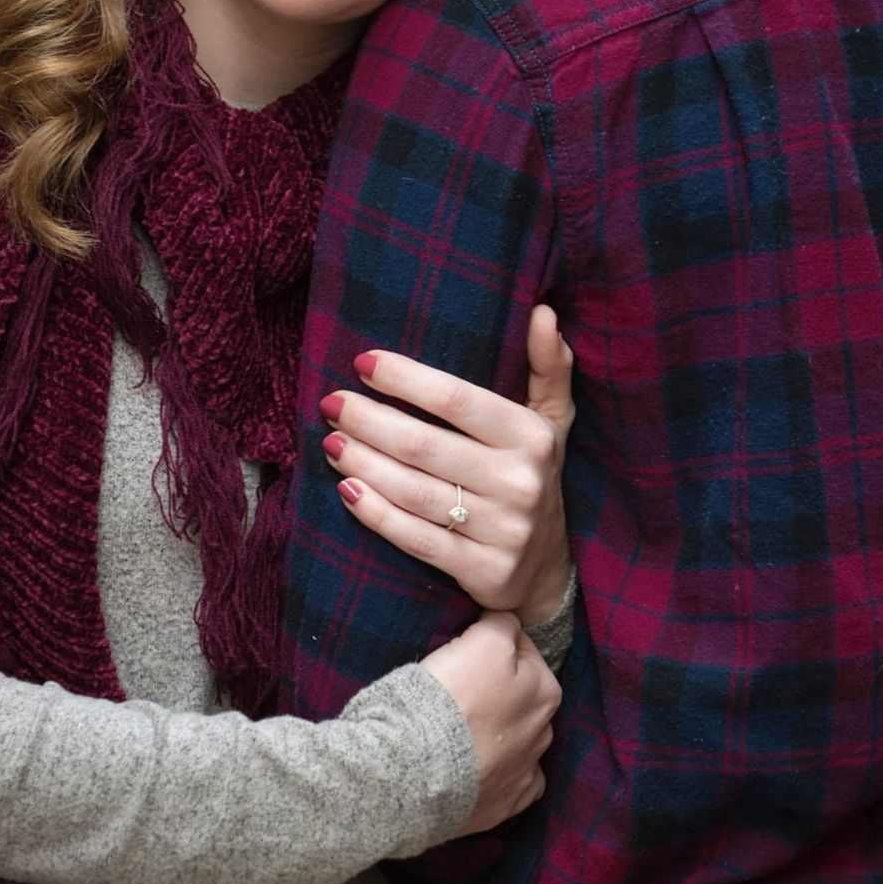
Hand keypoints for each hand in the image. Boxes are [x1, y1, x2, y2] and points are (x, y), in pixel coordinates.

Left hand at [321, 306, 575, 626]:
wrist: (547, 571)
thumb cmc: (535, 477)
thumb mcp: (552, 421)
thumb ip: (549, 366)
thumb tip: (543, 312)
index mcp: (532, 437)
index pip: (458, 400)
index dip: (405, 379)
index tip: (362, 363)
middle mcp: (520, 483)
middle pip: (424, 445)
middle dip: (369, 421)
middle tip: (331, 403)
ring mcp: (502, 531)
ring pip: (414, 491)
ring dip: (363, 462)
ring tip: (330, 441)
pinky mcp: (482, 572)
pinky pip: (416, 539)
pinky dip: (375, 514)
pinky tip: (346, 489)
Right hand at [420, 611, 561, 834]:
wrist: (415, 771)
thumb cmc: (450, 698)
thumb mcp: (483, 640)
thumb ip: (503, 624)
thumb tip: (508, 625)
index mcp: (546, 690)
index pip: (521, 651)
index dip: (490, 647)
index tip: (464, 654)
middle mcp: (545, 733)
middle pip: (520, 698)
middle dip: (498, 692)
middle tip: (457, 691)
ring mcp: (526, 773)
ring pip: (516, 741)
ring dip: (497, 735)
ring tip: (458, 735)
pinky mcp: (505, 805)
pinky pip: (509, 783)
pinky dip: (496, 775)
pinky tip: (475, 769)